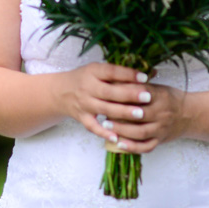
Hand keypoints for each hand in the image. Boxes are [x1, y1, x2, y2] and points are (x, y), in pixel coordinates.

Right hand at [55, 63, 188, 153]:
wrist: (61, 92)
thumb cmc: (86, 79)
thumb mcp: (98, 70)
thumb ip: (118, 73)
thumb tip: (146, 74)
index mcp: (93, 72)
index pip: (111, 71)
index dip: (128, 74)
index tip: (144, 77)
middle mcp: (87, 87)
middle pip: (109, 92)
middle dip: (129, 94)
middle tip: (147, 97)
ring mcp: (84, 104)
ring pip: (105, 109)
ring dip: (123, 112)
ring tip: (140, 114)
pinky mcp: (81, 117)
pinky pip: (93, 126)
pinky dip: (104, 132)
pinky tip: (117, 137)